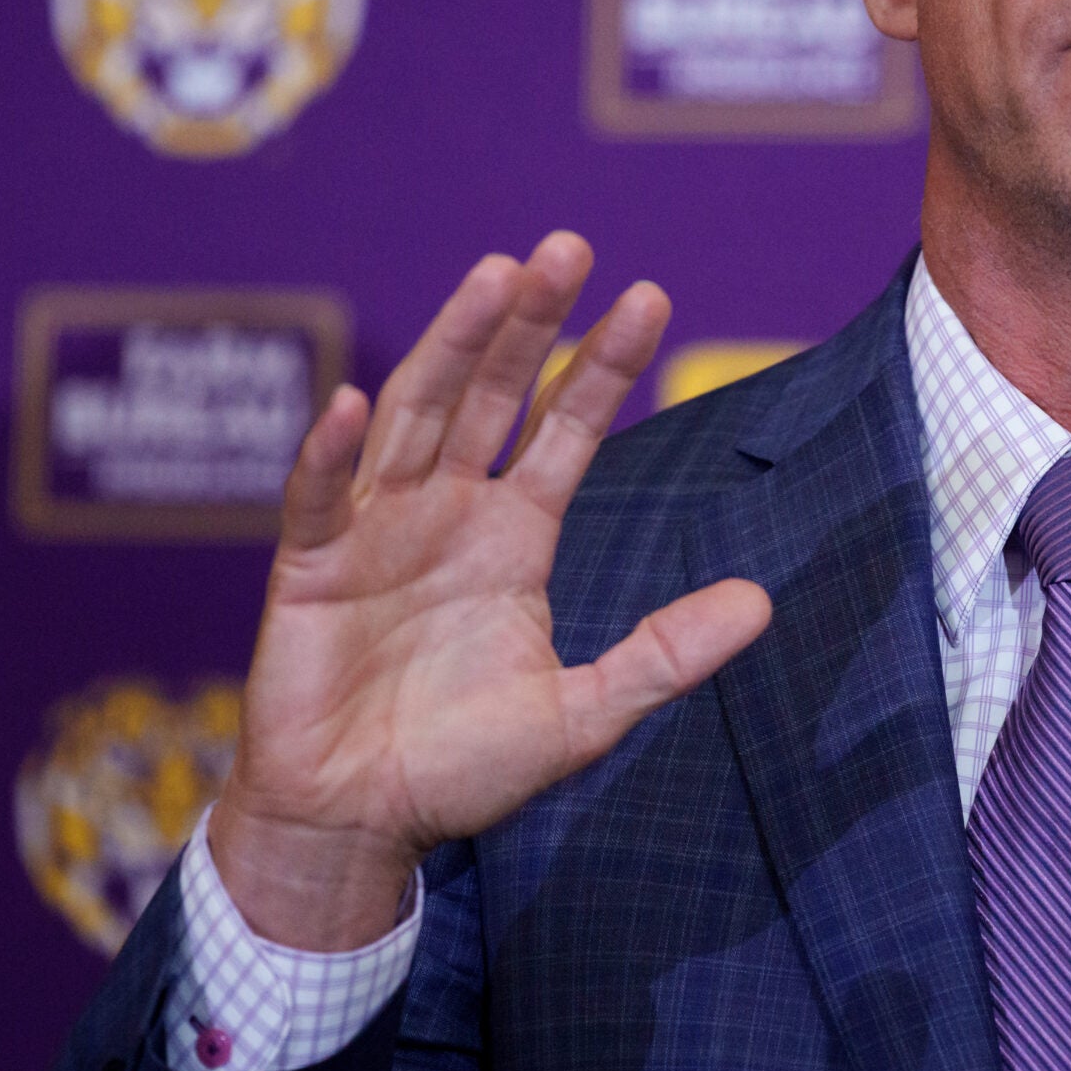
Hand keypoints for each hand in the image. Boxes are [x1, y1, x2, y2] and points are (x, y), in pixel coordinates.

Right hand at [208, 232, 772, 949]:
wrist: (360, 825)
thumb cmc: (464, 768)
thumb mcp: (584, 714)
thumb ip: (664, 656)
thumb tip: (763, 601)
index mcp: (513, 533)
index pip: (565, 428)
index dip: (602, 365)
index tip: (647, 296)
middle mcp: (446, 511)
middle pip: (492, 395)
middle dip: (529, 321)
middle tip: (567, 245)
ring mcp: (374, 531)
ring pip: (414, 416)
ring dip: (451, 345)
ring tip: (493, 276)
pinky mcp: (307, 572)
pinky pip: (316, 502)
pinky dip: (328, 454)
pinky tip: (349, 402)